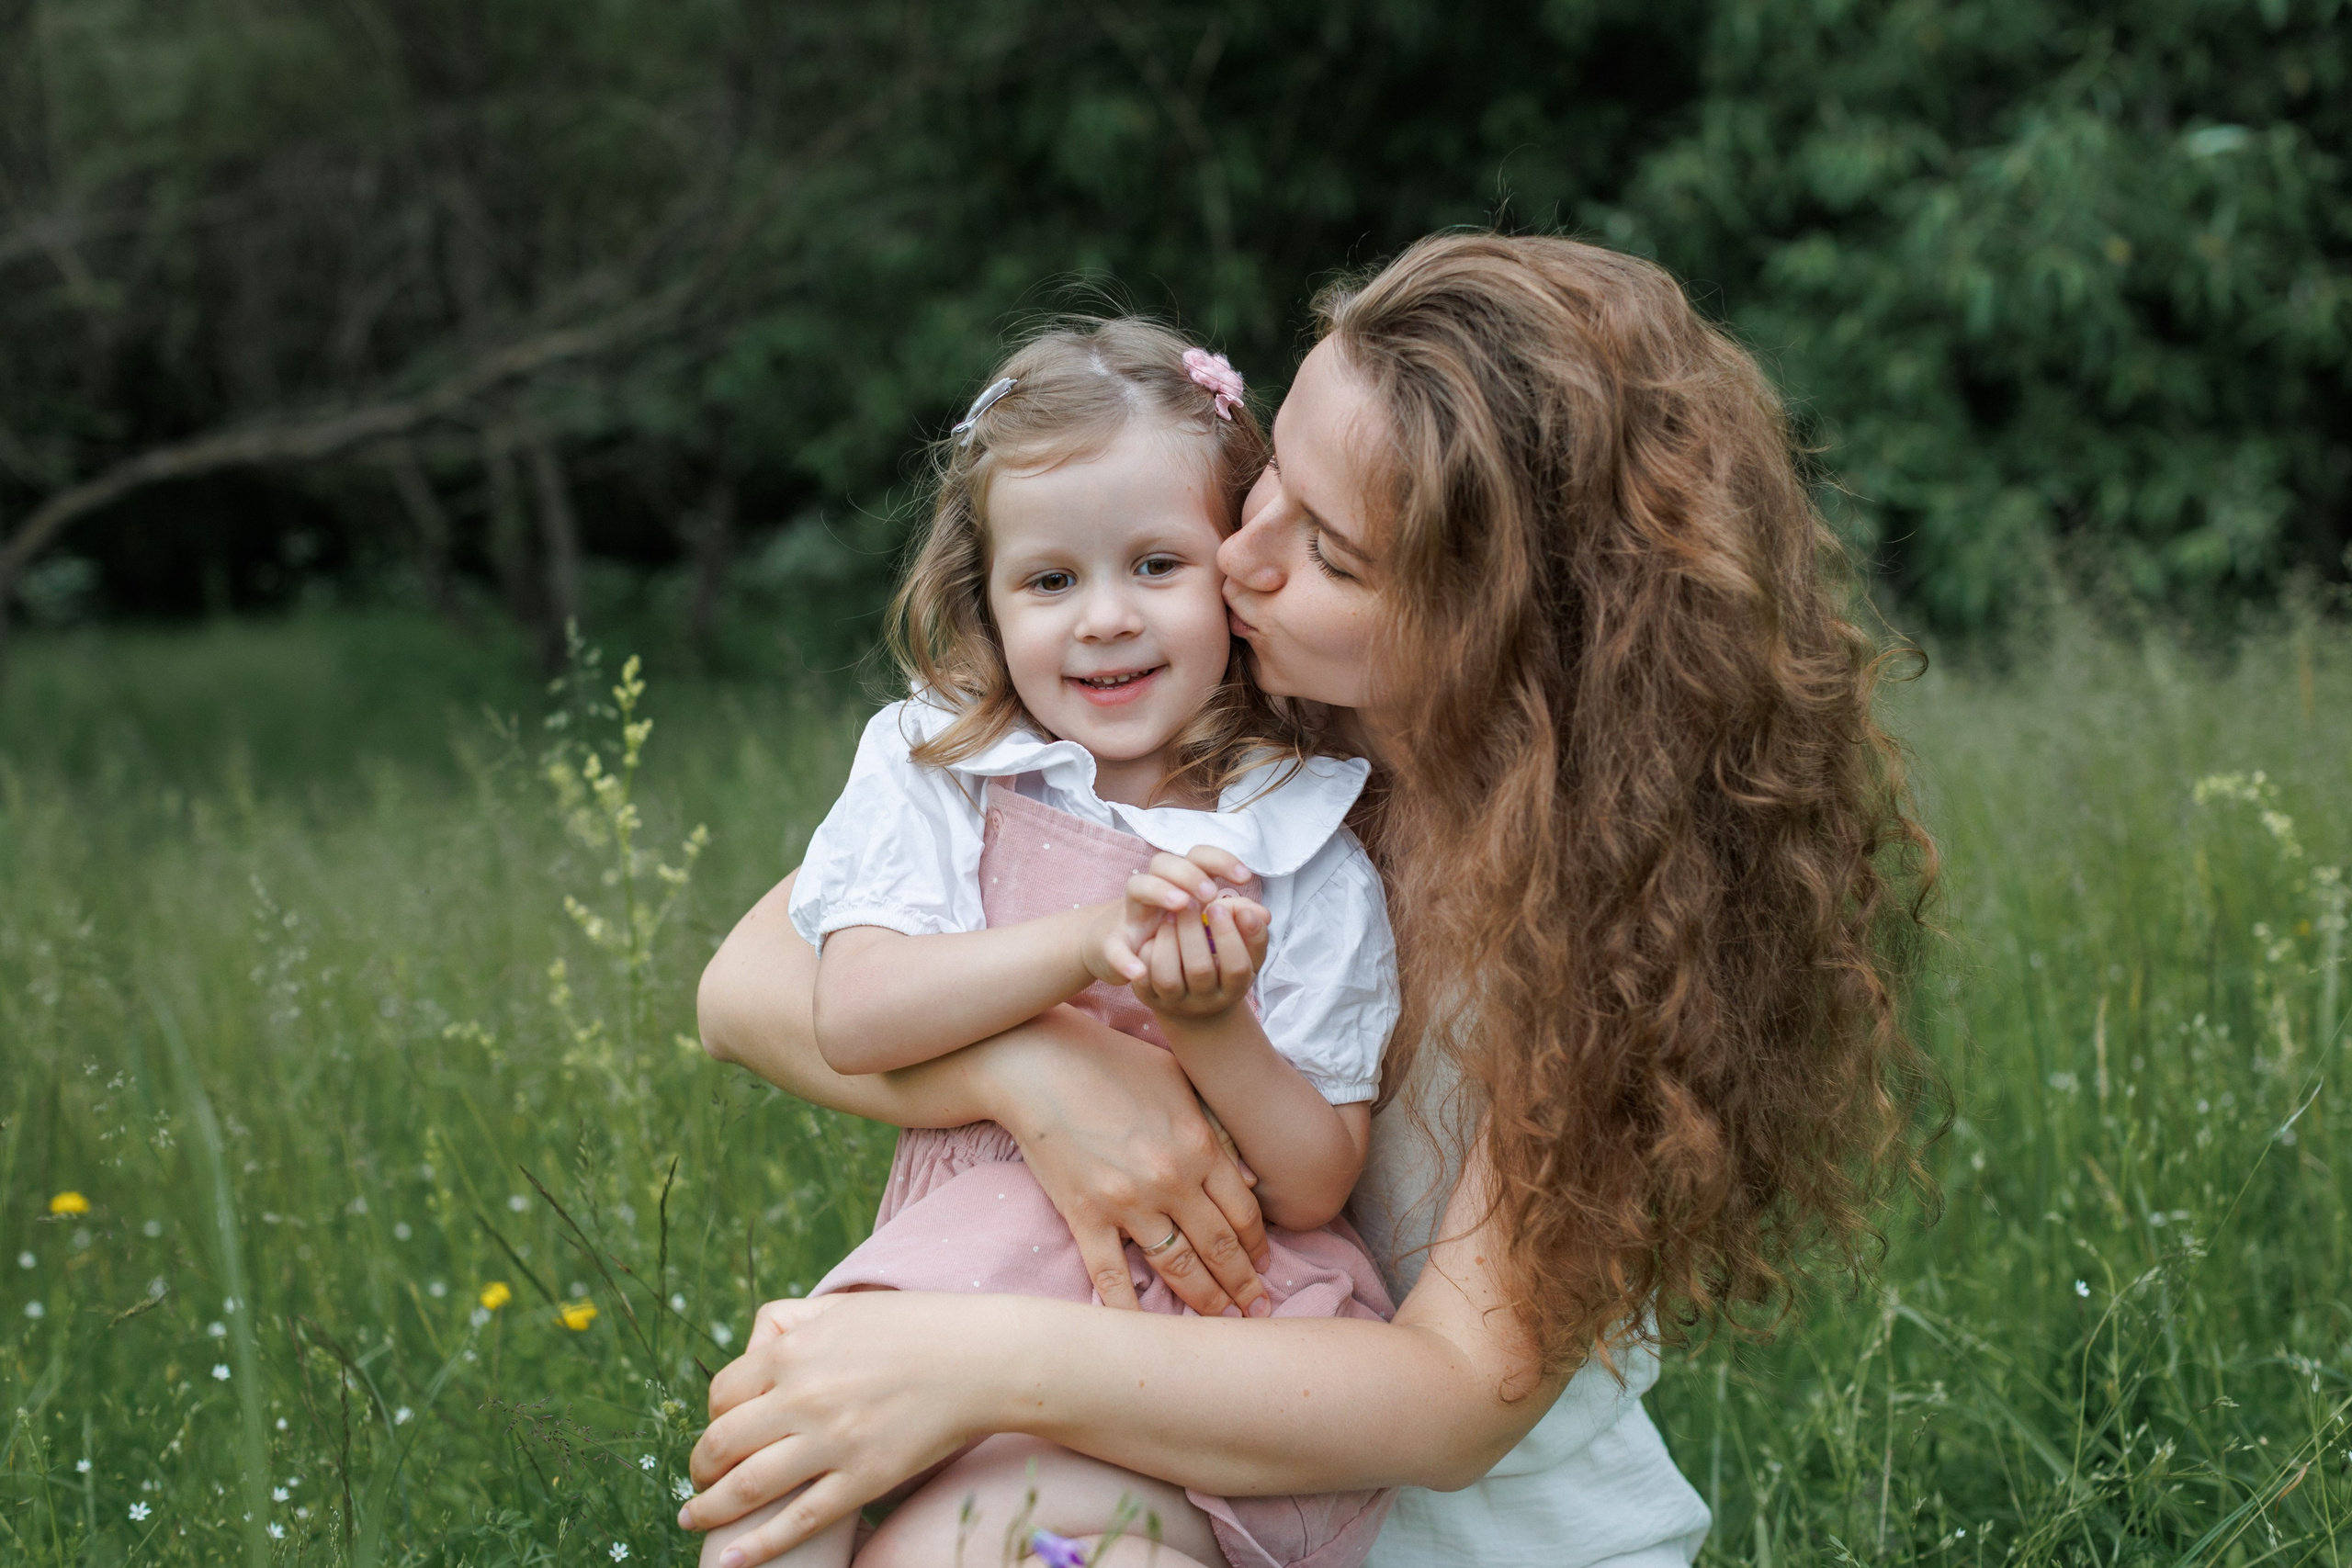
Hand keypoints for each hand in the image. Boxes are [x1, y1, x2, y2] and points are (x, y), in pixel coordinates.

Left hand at [683, 1294, 987, 1562]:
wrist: (979, 1358)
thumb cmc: (913, 1327)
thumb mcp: (842, 1306)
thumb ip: (790, 1321)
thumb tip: (751, 1349)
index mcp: (792, 1353)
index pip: (721, 1395)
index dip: (712, 1419)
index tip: (717, 1435)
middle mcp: (803, 1398)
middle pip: (721, 1445)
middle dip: (700, 1469)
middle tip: (700, 1482)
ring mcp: (833, 1442)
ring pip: (748, 1487)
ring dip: (709, 1510)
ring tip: (694, 1520)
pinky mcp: (865, 1478)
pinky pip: (799, 1520)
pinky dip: (757, 1546)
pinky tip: (732, 1560)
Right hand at [972, 1007, 1271, 1316]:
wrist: (1040, 1065)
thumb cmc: (1113, 1063)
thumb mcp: (1179, 1082)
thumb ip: (1216, 1130)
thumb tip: (1246, 1179)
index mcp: (1199, 1146)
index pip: (1243, 1212)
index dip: (1258, 1245)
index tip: (1264, 1265)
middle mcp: (1171, 1181)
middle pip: (1220, 1247)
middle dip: (1243, 1284)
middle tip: (1257, 1311)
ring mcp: (1127, 1203)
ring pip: (1178, 1267)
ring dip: (1205, 1300)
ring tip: (1222, 1323)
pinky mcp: (1086, 1216)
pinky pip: (1111, 1276)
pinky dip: (1129, 1310)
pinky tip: (1146, 1334)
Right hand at [1090, 848, 1261, 987]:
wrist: (1118, 953)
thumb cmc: (1172, 935)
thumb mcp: (1205, 927)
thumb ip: (1232, 918)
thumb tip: (1263, 917)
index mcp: (1179, 882)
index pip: (1198, 855)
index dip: (1221, 860)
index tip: (1245, 877)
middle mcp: (1153, 890)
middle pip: (1165, 861)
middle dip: (1191, 873)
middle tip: (1211, 893)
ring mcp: (1131, 914)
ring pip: (1137, 887)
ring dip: (1161, 891)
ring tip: (1182, 905)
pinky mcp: (1112, 943)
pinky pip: (1114, 948)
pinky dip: (1125, 960)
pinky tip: (1140, 972)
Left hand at [1132, 892, 1267, 1019]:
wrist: (1196, 997)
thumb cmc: (1225, 961)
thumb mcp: (1245, 949)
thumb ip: (1251, 927)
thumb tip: (1248, 912)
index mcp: (1235, 989)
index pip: (1237, 967)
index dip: (1228, 936)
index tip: (1217, 905)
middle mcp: (1206, 1002)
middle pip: (1200, 970)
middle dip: (1193, 931)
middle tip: (1188, 902)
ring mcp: (1176, 1003)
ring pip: (1168, 978)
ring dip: (1168, 941)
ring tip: (1170, 916)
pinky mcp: (1150, 999)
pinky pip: (1144, 980)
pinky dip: (1147, 954)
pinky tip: (1155, 935)